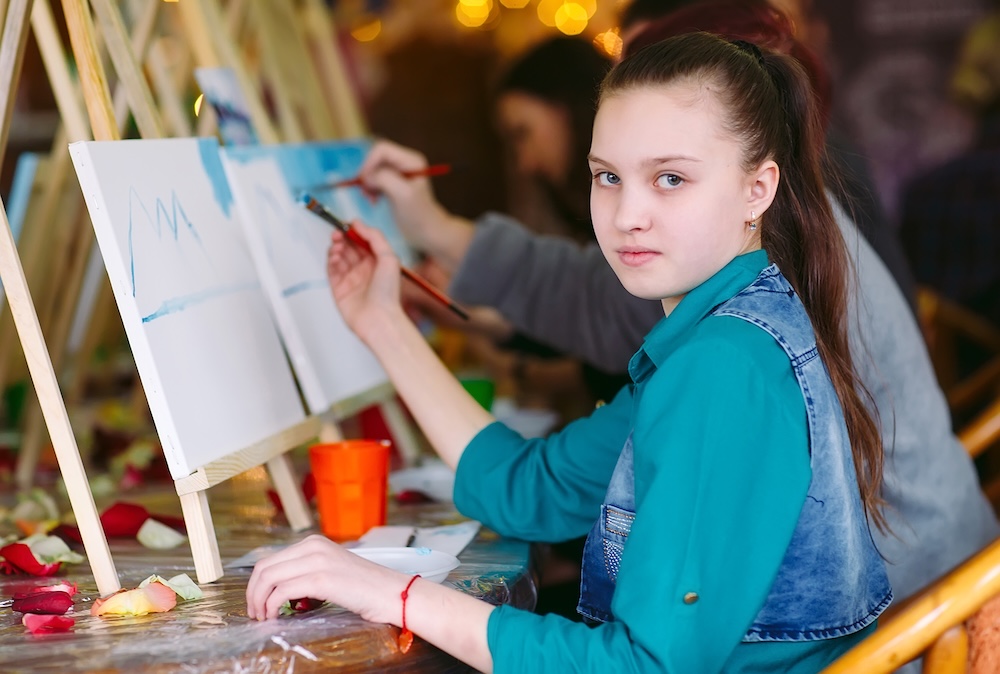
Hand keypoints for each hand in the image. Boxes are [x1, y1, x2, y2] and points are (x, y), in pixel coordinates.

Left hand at [246, 535, 406, 622]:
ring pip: (268, 578)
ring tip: (263, 617)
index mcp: (313, 543)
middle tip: (255, 613)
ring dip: (259, 601)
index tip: (257, 602)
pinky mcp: (321, 579)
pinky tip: (275, 617)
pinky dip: (272, 606)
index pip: (270, 560)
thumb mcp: (331, 570)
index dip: (256, 584)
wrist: (391, 593)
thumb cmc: (365, 588)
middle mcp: (312, 547)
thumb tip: (279, 589)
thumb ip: (306, 572)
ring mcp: (316, 561)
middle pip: (264, 567)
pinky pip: (282, 592)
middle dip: (253, 593)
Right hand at [326, 220, 406, 338]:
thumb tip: (358, 223)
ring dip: (336, 248)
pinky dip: (330, 260)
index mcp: (377, 262)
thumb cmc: (388, 293)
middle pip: (348, 247)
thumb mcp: (389, 258)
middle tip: (338, 234)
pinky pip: (331, 270)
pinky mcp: (339, 289)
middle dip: (342, 238)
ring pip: (338, 257)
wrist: (379, 319)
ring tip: (337, 246)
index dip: (353, 232)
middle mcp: (364, 270)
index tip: (347, 225)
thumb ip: (374, 237)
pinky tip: (334, 256)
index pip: (362, 242)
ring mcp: (351, 279)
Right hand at [359, 140, 452, 251]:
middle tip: (366, 194)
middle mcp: (405, 162)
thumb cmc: (419, 215)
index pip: (382, 150)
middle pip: (376, 158)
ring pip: (373, 169)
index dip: (369, 163)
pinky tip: (373, 201)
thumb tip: (367, 175)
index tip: (365, 182)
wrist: (427, 232)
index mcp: (411, 160)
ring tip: (370, 199)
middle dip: (368, 174)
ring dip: (368, 183)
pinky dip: (370, 189)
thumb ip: (385, 179)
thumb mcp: (402, 194)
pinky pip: (374, 179)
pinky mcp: (393, 183)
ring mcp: (399, 172)